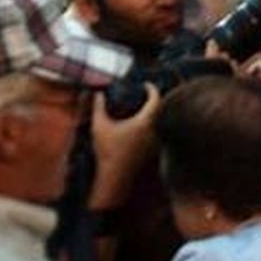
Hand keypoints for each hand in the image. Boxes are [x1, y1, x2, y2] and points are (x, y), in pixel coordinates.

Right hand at [90, 86, 160, 203]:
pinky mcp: (156, 147)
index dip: (152, 89)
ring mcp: (157, 139)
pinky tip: (144, 122)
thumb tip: (98, 93)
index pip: (155, 99)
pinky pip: (160, 129)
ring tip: (145, 104)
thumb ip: (98, 107)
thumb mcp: (99, 126)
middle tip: (145, 92)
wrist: (114, 176)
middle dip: (155, 98)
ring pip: (162, 119)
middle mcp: (155, 129)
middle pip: (161, 107)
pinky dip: (154, 122)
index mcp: (145, 121)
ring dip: (156, 111)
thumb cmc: (107, 151)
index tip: (145, 84)